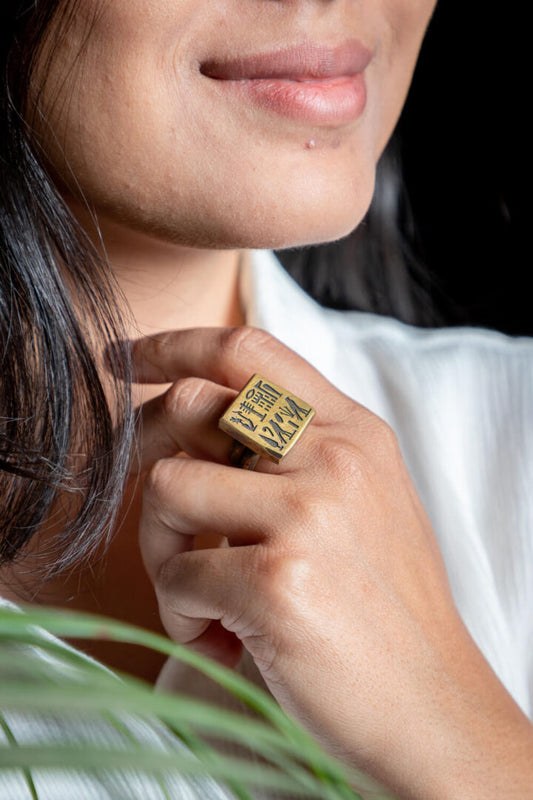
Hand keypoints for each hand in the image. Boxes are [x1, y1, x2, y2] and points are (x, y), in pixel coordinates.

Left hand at [133, 326, 532, 799]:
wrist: (432, 704)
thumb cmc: (382, 607)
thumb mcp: (359, 500)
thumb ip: (293, 452)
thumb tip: (192, 422)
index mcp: (353, 431)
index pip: (247, 349)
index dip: (175, 346)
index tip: (128, 359)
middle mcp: (335, 456)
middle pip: (194, 405)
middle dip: (149, 457)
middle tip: (164, 519)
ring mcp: (308, 514)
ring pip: (166, 486)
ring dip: (162, 549)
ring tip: (199, 595)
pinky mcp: (278, 580)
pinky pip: (176, 575)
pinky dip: (180, 613)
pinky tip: (221, 637)